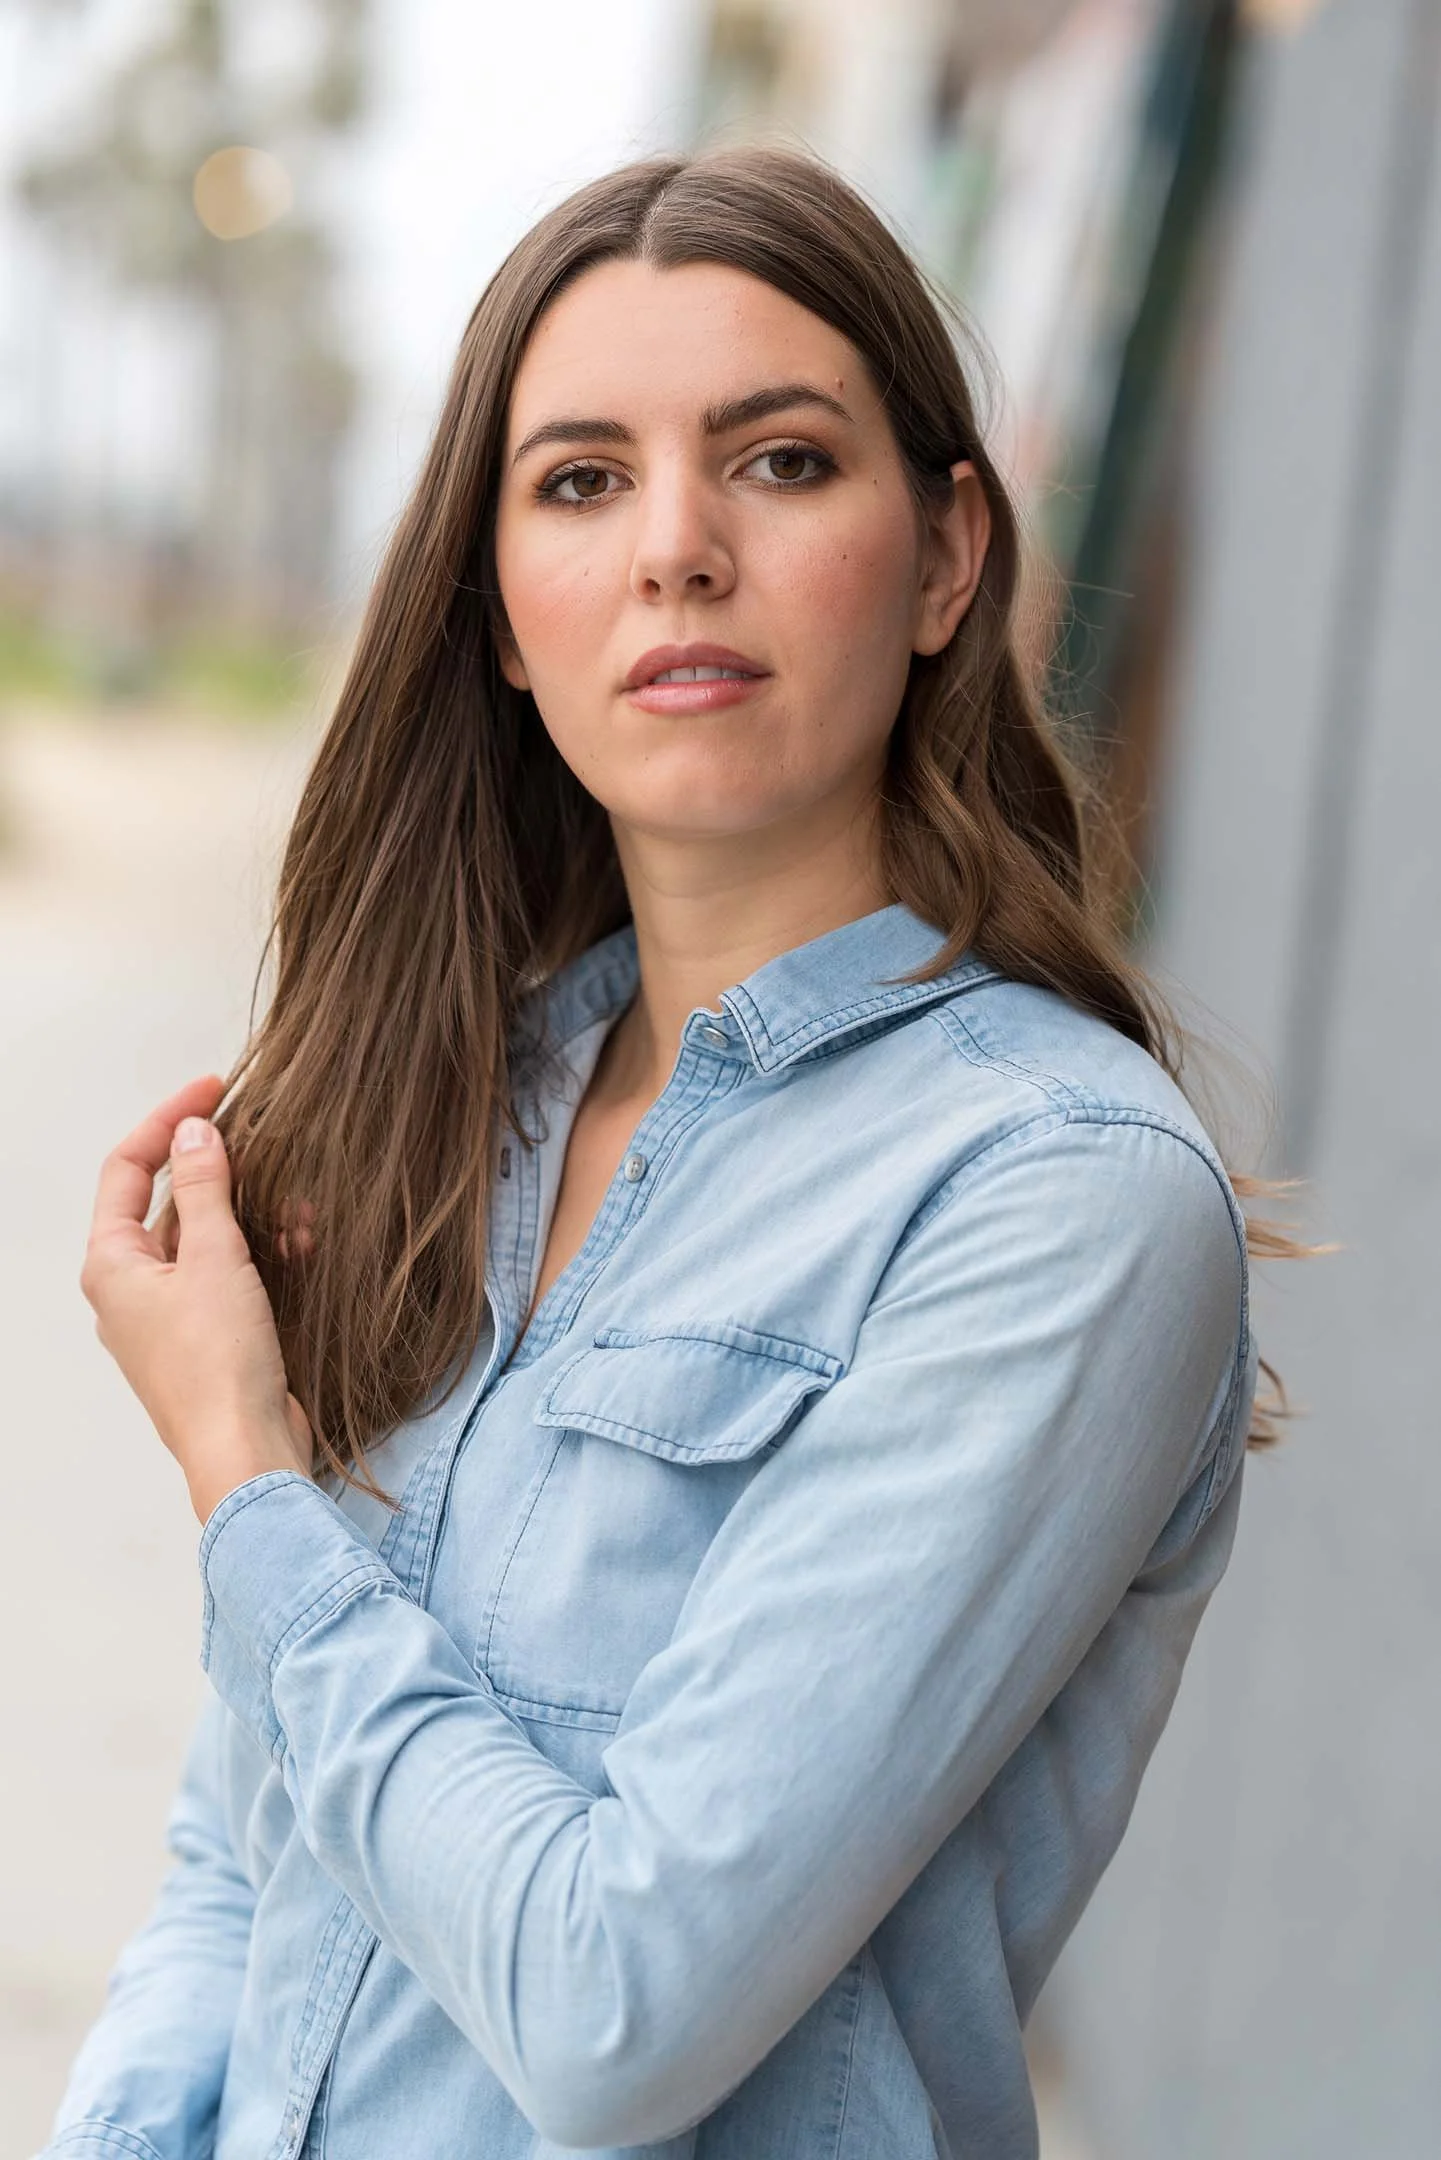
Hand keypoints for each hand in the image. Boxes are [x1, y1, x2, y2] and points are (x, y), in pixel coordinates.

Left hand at [81, 1074, 313, 1526]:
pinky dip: (261, 1254)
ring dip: (251, 1215)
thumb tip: (194, 1132)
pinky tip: (302, 1243)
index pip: (126, 1168)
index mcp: (112, 1264)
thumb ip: (203, 1188)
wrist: (245, 1450)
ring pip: (206, 1239)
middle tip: (265, 1138)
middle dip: (221, 1171)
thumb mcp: (213, 1258)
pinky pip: (229, 1276)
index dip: (168, 1120)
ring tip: (300, 1205)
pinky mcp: (207, 1339)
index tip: (214, 1088)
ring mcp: (168, 1316)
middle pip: (168, 1203)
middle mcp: (130, 1289)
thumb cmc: (217, 1364)